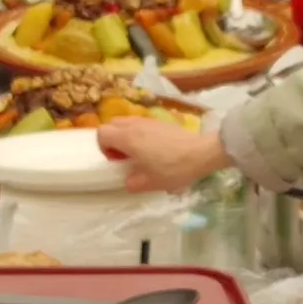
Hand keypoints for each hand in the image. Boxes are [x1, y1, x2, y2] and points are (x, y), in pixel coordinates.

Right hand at [95, 118, 226, 193]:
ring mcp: (148, 120)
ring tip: (139, 152)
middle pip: (112, 124)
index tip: (117, 161)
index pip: (101, 133)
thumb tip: (128, 180)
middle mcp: (135, 125)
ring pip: (126, 122)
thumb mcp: (150, 183)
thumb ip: (132, 183)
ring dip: (126, 136)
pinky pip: (141, 123)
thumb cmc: (173, 168)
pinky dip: (139, 133)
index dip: (104, 148)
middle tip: (125, 156)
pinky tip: (153, 148)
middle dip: (112, 140)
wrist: (201, 153)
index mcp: (128, 138)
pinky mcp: (160, 121)